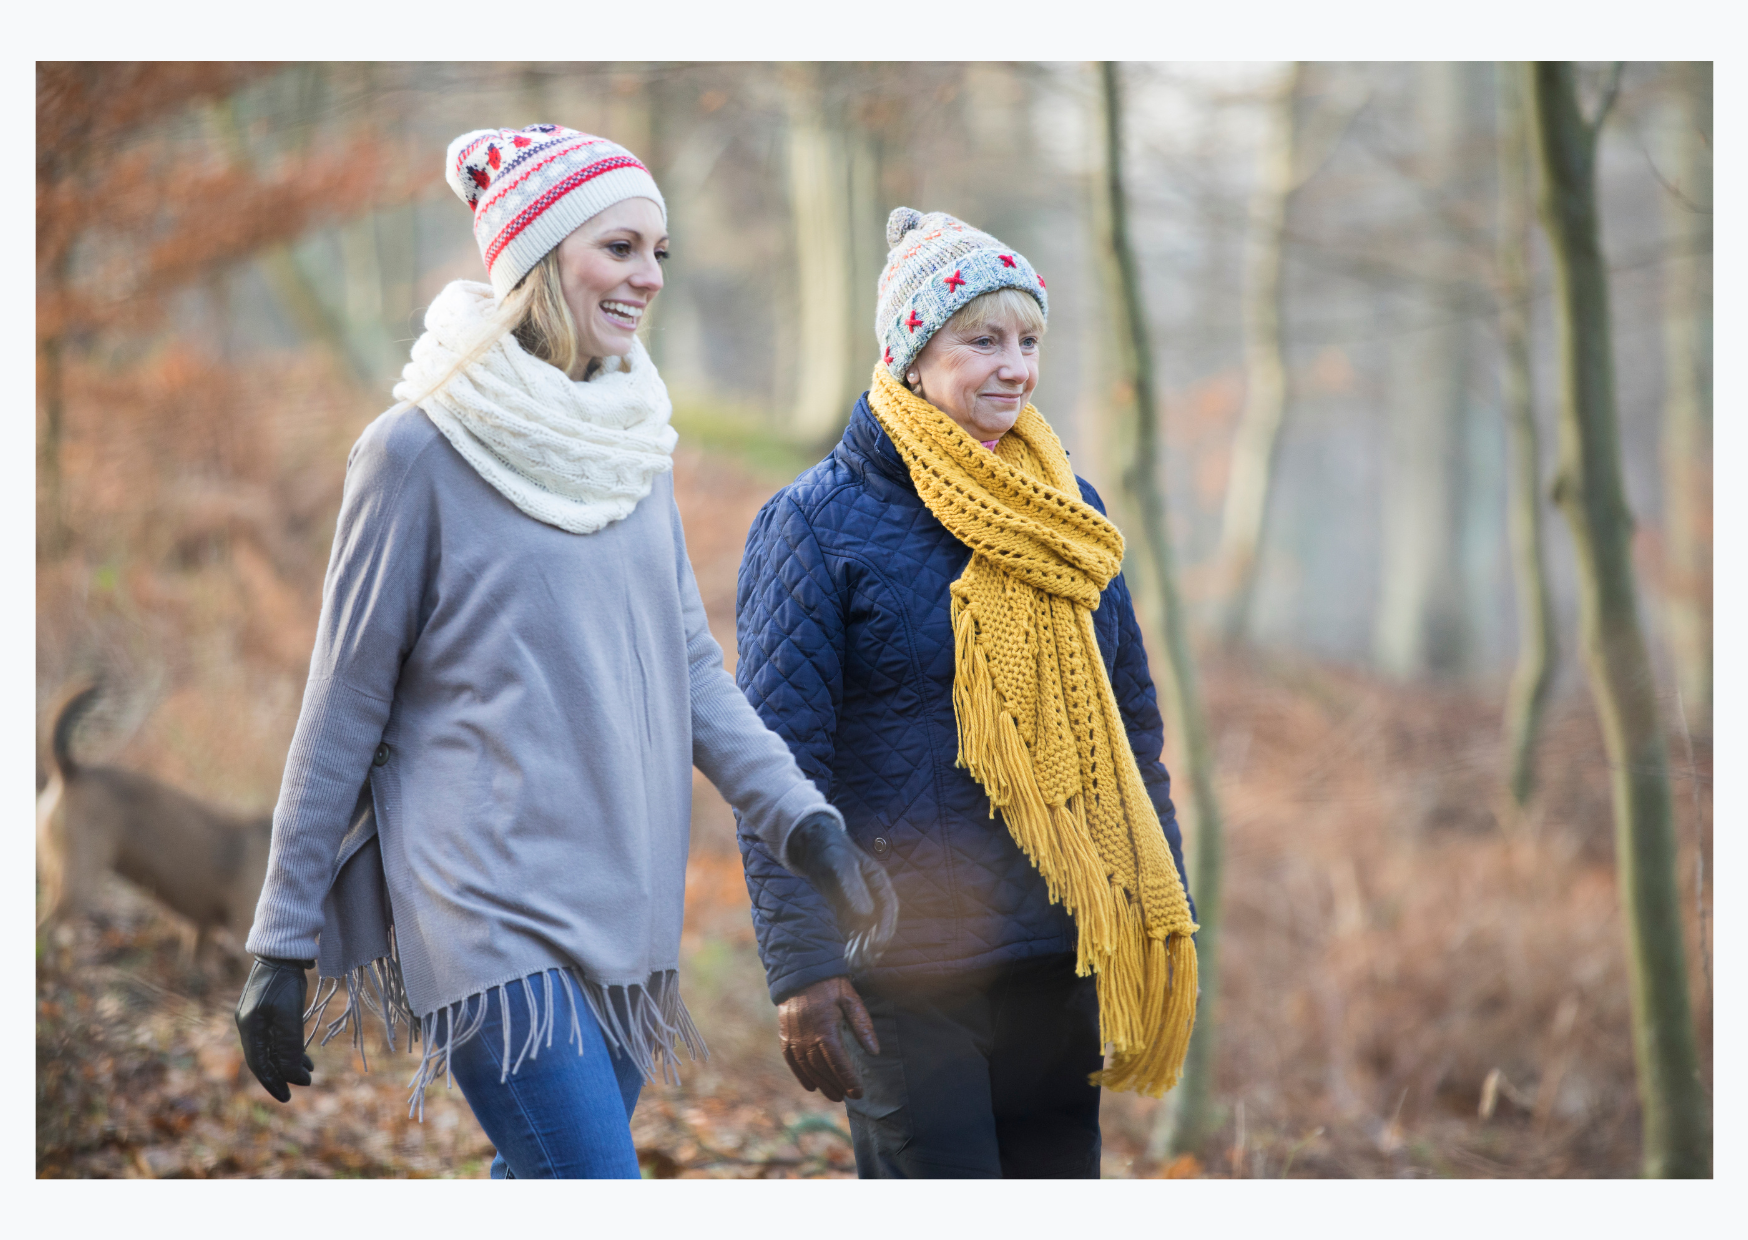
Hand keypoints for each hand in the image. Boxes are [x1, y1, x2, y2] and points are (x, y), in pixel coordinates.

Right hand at [235, 956, 315, 1102]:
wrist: (284, 949)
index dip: (272, 1082)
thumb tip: (292, 1076)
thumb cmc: (285, 981)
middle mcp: (249, 1023)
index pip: (259, 1064)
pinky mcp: (269, 1008)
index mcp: (249, 1026)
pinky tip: (304, 1056)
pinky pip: (277, 1035)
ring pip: (272, 1048)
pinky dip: (290, 1047)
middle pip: (263, 1058)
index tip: (287, 1097)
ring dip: (288, 1062)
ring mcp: (257, 1015)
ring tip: (307, 1073)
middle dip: (280, 1075)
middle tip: (296, 1090)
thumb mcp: (288, 1015)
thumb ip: (288, 1046)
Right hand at [776, 976, 878, 1102]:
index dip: (848, 1079)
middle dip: (836, 1085)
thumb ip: (862, 1026)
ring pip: (807, 1068)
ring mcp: (793, 1038)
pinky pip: (792, 1061)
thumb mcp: (851, 1000)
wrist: (801, 972)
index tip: (858, 1093)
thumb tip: (874, 1051)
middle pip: (822, 1068)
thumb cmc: (831, 986)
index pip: (837, 1061)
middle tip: (847, 1097)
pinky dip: (801, 1075)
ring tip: (834, 1095)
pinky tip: (811, 1086)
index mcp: (825, 1028)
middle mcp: (806, 1037)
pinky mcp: (785, 1036)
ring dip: (821, 1084)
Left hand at [785, 816, 899, 971]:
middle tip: (866, 963)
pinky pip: (852, 928)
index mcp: (878, 880)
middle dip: (874, 944)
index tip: (879, 947)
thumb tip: (867, 916)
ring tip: (856, 965)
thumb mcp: (841, 867)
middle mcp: (872, 892)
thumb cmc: (829, 851)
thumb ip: (853, 890)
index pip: (888, 909)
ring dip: (863, 947)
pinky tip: (847, 957)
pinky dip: (852, 942)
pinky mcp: (845, 906)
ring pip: (866, 928)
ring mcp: (859, 900)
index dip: (885, 929)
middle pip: (879, 922)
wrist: (810, 844)